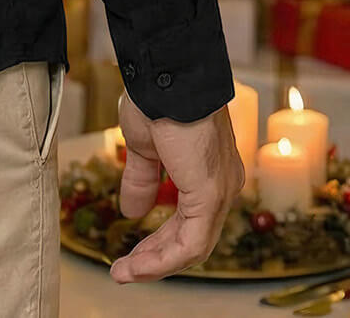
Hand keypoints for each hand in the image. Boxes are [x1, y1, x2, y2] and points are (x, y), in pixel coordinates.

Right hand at [107, 87, 245, 283]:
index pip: (190, 218)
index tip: (134, 251)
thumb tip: (131, 211)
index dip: (160, 238)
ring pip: (193, 245)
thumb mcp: (144, 145)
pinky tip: (140, 265)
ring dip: (156, 263)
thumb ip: (143, 180)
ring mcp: (221, 190)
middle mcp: (223, 183)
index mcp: (209, 169)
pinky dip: (164, 258)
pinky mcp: (211, 195)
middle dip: (156, 256)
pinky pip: (191, 242)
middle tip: (126, 269)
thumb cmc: (157, 97)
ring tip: (125, 273)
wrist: (166, 75)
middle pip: (192, 236)